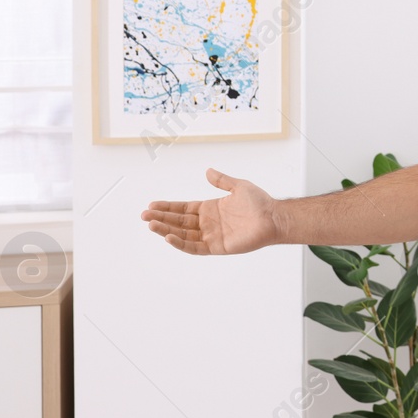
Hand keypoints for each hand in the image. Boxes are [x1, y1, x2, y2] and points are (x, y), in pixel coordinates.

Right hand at [141, 167, 281, 254]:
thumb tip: (207, 171)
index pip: (183, 208)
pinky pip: (195, 247)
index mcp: (210, 209)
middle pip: (179, 221)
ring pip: (183, 234)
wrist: (273, 217)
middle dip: (161, 218)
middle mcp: (208, 223)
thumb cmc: (260, 203)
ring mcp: (211, 236)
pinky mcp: (217, 247)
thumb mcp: (238, 186)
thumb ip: (222, 180)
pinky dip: (181, 243)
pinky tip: (169, 237)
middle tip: (144, 215)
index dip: (167, 207)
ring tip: (151, 224)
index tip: (152, 205)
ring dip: (166, 230)